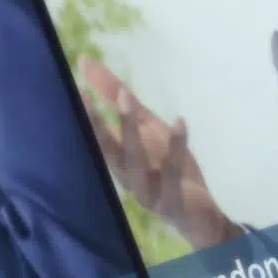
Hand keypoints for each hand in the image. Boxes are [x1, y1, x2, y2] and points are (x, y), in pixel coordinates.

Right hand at [74, 51, 230, 250]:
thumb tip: (87, 62)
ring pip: (133, 160)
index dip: (87, 115)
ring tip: (126, 97)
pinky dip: (176, 146)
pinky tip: (179, 121)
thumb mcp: (147, 129)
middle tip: (85, 94)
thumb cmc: (168, 170)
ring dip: (128, 129)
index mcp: (119, 162)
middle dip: (96, 124)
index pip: (98, 137)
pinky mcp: (171, 201)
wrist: (199, 216)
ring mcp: (148, 191)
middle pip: (107, 150)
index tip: (77, 87)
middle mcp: (127, 177)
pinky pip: (172, 172)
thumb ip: (120, 100)